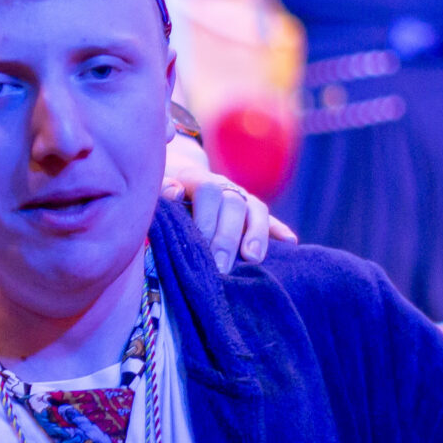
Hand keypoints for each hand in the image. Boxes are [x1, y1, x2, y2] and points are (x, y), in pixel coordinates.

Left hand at [161, 143, 292, 273]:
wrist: (178, 175)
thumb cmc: (161, 190)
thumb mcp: (153, 185)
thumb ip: (160, 189)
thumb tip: (172, 193)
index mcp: (196, 179)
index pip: (207, 191)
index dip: (205, 217)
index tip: (199, 242)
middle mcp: (223, 186)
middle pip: (233, 204)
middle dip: (227, 237)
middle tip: (220, 267)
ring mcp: (240, 197)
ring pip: (255, 210)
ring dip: (256, 234)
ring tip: (252, 259)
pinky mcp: (252, 212)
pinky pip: (270, 219)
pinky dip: (279, 230)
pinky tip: (290, 244)